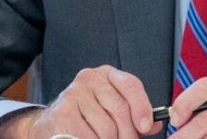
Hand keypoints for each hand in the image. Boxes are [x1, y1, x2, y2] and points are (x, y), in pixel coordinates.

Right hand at [0, 65, 160, 138]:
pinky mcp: (62, 113)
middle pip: (121, 109)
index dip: (142, 107)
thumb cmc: (88, 115)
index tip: (146, 127)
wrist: (52, 123)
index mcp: (107, 74)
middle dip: (128, 133)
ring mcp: (73, 94)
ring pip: (107, 127)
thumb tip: (154, 125)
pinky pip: (89, 137)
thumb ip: (135, 114)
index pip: (131, 85)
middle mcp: (90, 79)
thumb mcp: (112, 107)